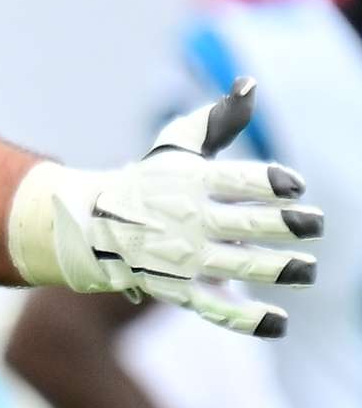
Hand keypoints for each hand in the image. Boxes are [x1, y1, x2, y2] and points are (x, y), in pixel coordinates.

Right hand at [7, 78, 320, 336]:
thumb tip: (250, 85)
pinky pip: (215, 308)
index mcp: (190, 181)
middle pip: (247, 223)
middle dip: (287, 224)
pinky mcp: (178, 289)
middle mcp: (188, 219)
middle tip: (314, 223)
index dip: (272, 181)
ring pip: (239, 265)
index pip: (239, 179)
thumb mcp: (177, 145)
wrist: (92, 227)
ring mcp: (183, 257)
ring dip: (278, 268)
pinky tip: (278, 322)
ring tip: (306, 269)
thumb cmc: (148, 182)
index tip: (295, 185)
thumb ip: (218, 119)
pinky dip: (246, 319)